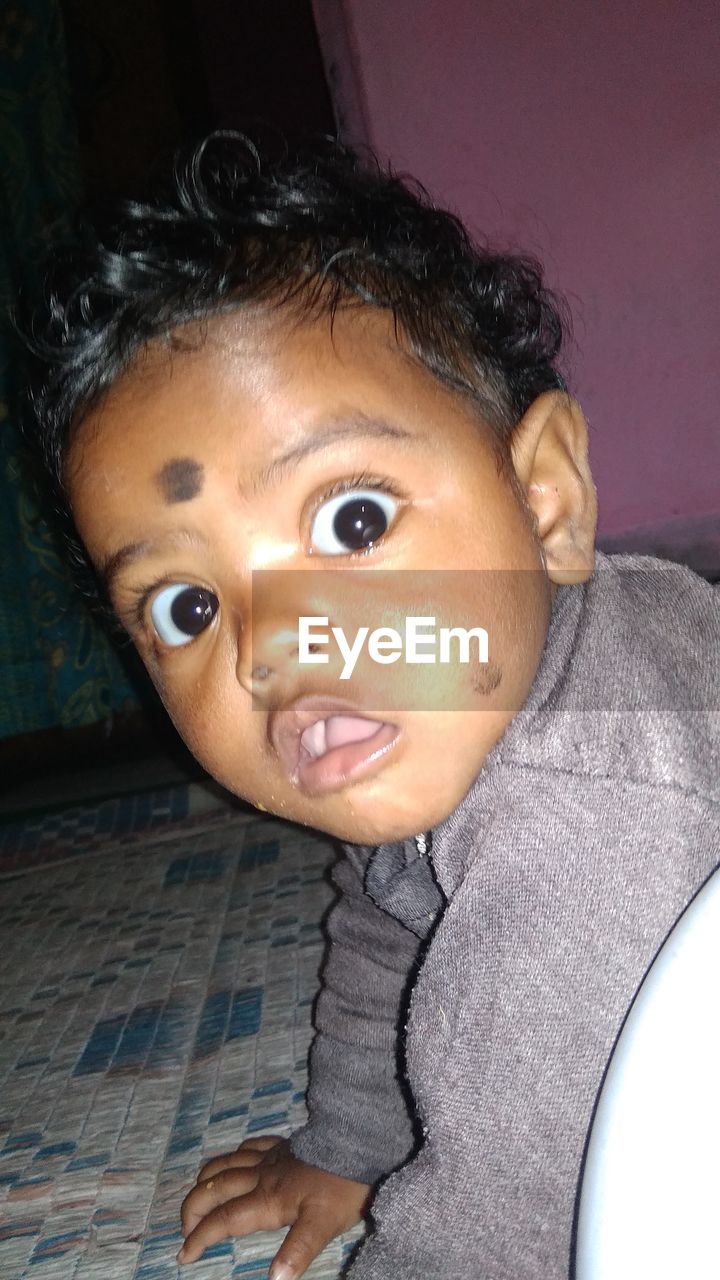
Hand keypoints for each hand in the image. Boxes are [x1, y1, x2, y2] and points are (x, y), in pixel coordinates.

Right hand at [178, 1134, 369, 1279]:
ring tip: (197, 1193)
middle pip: (215, 1189)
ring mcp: (271, 1158)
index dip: (200, 1238)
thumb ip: (297, 1250)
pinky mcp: (283, 1144)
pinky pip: (249, 1146)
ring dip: (206, 1180)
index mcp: (267, 1200)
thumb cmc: (342, 1186)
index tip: (183, 1255)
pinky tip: (233, 1159)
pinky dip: (233, 1155)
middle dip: (193, 1208)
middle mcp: (261, 1176)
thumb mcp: (323, 1224)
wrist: (357, 1142)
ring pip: (226, 1163)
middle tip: (184, 1229)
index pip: (224, 1220)